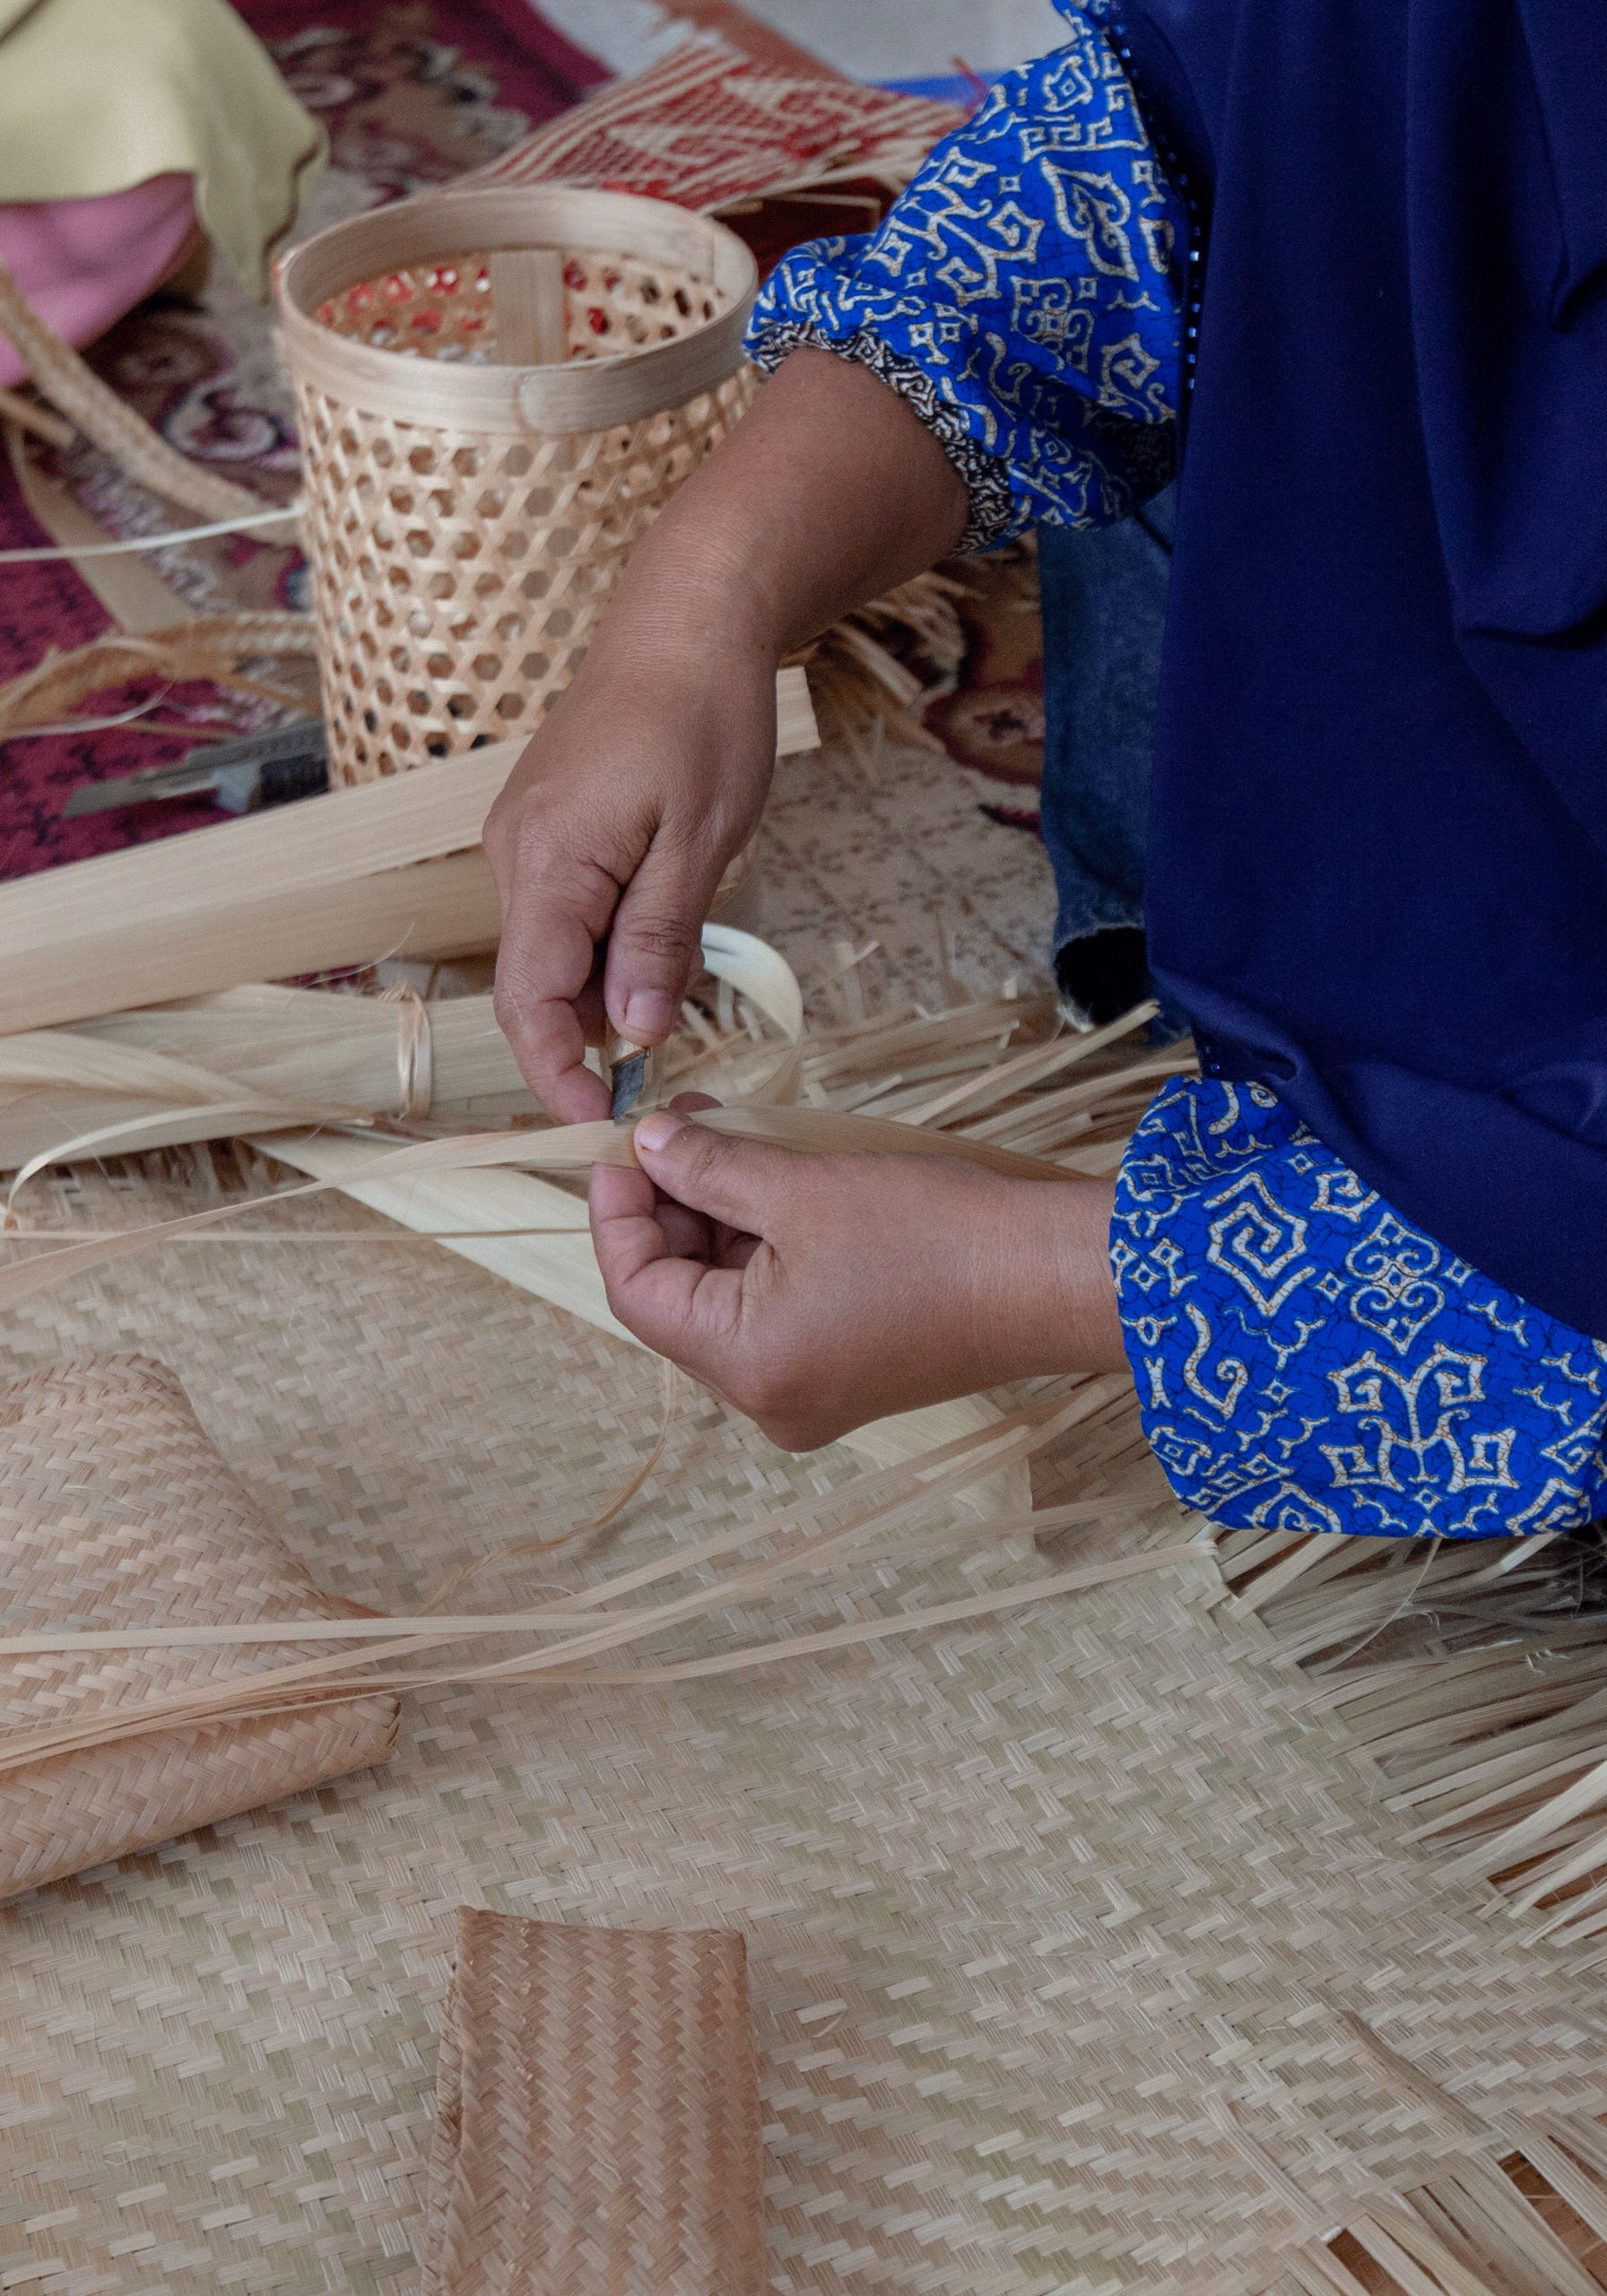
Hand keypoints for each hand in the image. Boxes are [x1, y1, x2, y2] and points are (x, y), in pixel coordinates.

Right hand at [484, 349, 968, 1122]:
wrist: (688, 617)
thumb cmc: (704, 716)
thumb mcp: (702, 842)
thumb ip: (660, 941)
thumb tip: (632, 1033)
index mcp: (548, 863)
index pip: (528, 1001)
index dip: (557, 1073)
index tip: (601, 1121)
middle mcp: (515, 854)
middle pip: (533, 985)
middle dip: (585, 1043)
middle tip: (657, 1082)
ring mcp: (524, 838)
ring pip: (550, 952)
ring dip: (601, 994)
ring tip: (672, 1004)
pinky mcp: (545, 827)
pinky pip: (562, 914)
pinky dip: (602, 950)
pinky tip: (655, 950)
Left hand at [590, 1102, 1127, 1449]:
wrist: (1050, 1277)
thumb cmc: (935, 1235)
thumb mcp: (803, 1188)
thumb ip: (711, 1169)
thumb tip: (647, 1146)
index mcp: (746, 1366)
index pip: (637, 1291)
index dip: (620, 1213)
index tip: (625, 1146)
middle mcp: (767, 1401)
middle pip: (680, 1300)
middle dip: (674, 1210)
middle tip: (682, 1126)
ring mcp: (809, 1397)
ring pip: (727, 1303)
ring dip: (720, 1225)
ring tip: (733, 1142)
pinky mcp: (846, 1378)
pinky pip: (774, 1315)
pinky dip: (764, 1253)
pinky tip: (776, 1187)